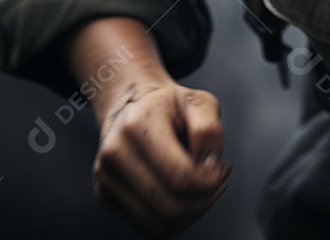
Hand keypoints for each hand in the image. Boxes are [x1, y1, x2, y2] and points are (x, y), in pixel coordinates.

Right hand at [93, 77, 230, 237]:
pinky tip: (186, 196)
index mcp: (137, 124)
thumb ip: (209, 130)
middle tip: (218, 180)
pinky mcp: (106, 195)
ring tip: (204, 188)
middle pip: (170, 207)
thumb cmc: (169, 105)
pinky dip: (175, 219)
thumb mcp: (199, 102)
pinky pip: (149, 227)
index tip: (223, 167)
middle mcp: (115, 154)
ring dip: (192, 213)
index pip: (181, 177)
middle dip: (205, 199)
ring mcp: (106, 178)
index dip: (211, 181)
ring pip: (160, 225)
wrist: (131, 104)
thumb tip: (208, 167)